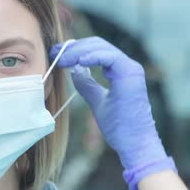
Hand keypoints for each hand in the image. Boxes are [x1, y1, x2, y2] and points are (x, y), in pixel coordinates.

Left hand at [50, 36, 175, 189]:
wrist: (135, 144)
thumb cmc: (120, 127)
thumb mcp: (97, 101)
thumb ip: (87, 85)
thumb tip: (74, 70)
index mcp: (120, 71)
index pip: (96, 51)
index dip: (75, 50)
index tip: (57, 55)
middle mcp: (127, 66)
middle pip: (97, 45)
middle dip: (73, 48)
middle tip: (54, 53)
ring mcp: (131, 68)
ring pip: (101, 48)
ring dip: (78, 51)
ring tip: (62, 59)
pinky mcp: (131, 74)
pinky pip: (110, 57)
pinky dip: (93, 56)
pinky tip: (78, 61)